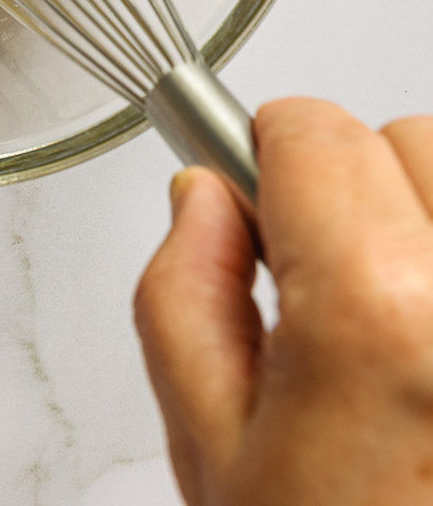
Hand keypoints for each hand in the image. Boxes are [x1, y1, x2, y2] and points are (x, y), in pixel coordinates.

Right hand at [134, 98, 432, 505]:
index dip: (266, 162)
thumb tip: (205, 202)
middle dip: (355, 191)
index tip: (262, 198)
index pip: (312, 130)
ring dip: (430, 220)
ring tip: (412, 323)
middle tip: (340, 288)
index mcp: (381, 318)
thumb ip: (182, 296)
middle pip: (407, 138)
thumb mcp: (215, 459)